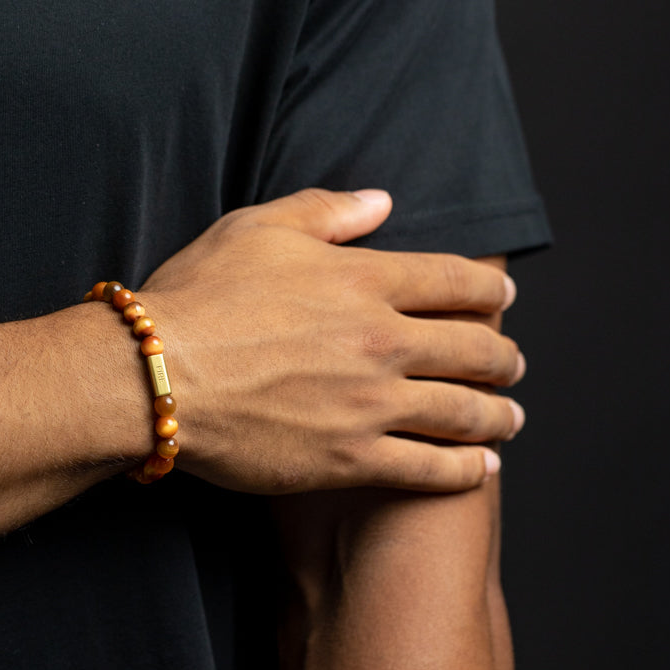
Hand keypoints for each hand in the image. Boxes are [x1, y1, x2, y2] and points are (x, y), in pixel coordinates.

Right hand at [142, 188, 523, 493]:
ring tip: (509, 419)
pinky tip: (482, 468)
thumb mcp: (256, 228)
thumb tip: (382, 201)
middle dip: (504, 358)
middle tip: (514, 365)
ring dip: (496, 415)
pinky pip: (427, 469)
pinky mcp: (348, 459)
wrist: (154, 375)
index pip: (454, 282)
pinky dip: (463, 469)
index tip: (504, 298)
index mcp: (363, 281)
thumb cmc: (197, 297)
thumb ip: (326, 210)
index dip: (489, 290)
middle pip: (472, 350)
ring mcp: (369, 405)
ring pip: (461, 412)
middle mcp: (380, 342)